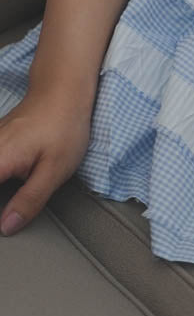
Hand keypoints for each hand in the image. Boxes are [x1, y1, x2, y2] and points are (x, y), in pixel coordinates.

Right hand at [0, 85, 92, 236]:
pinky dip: (1, 175)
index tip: (2, 223)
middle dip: (1, 196)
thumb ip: (30, 200)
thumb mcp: (55, 170)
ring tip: (14, 198)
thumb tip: (7, 226)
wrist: (64, 89)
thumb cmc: (64, 126)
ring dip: (2, 187)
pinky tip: (10, 183)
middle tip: (8, 216)